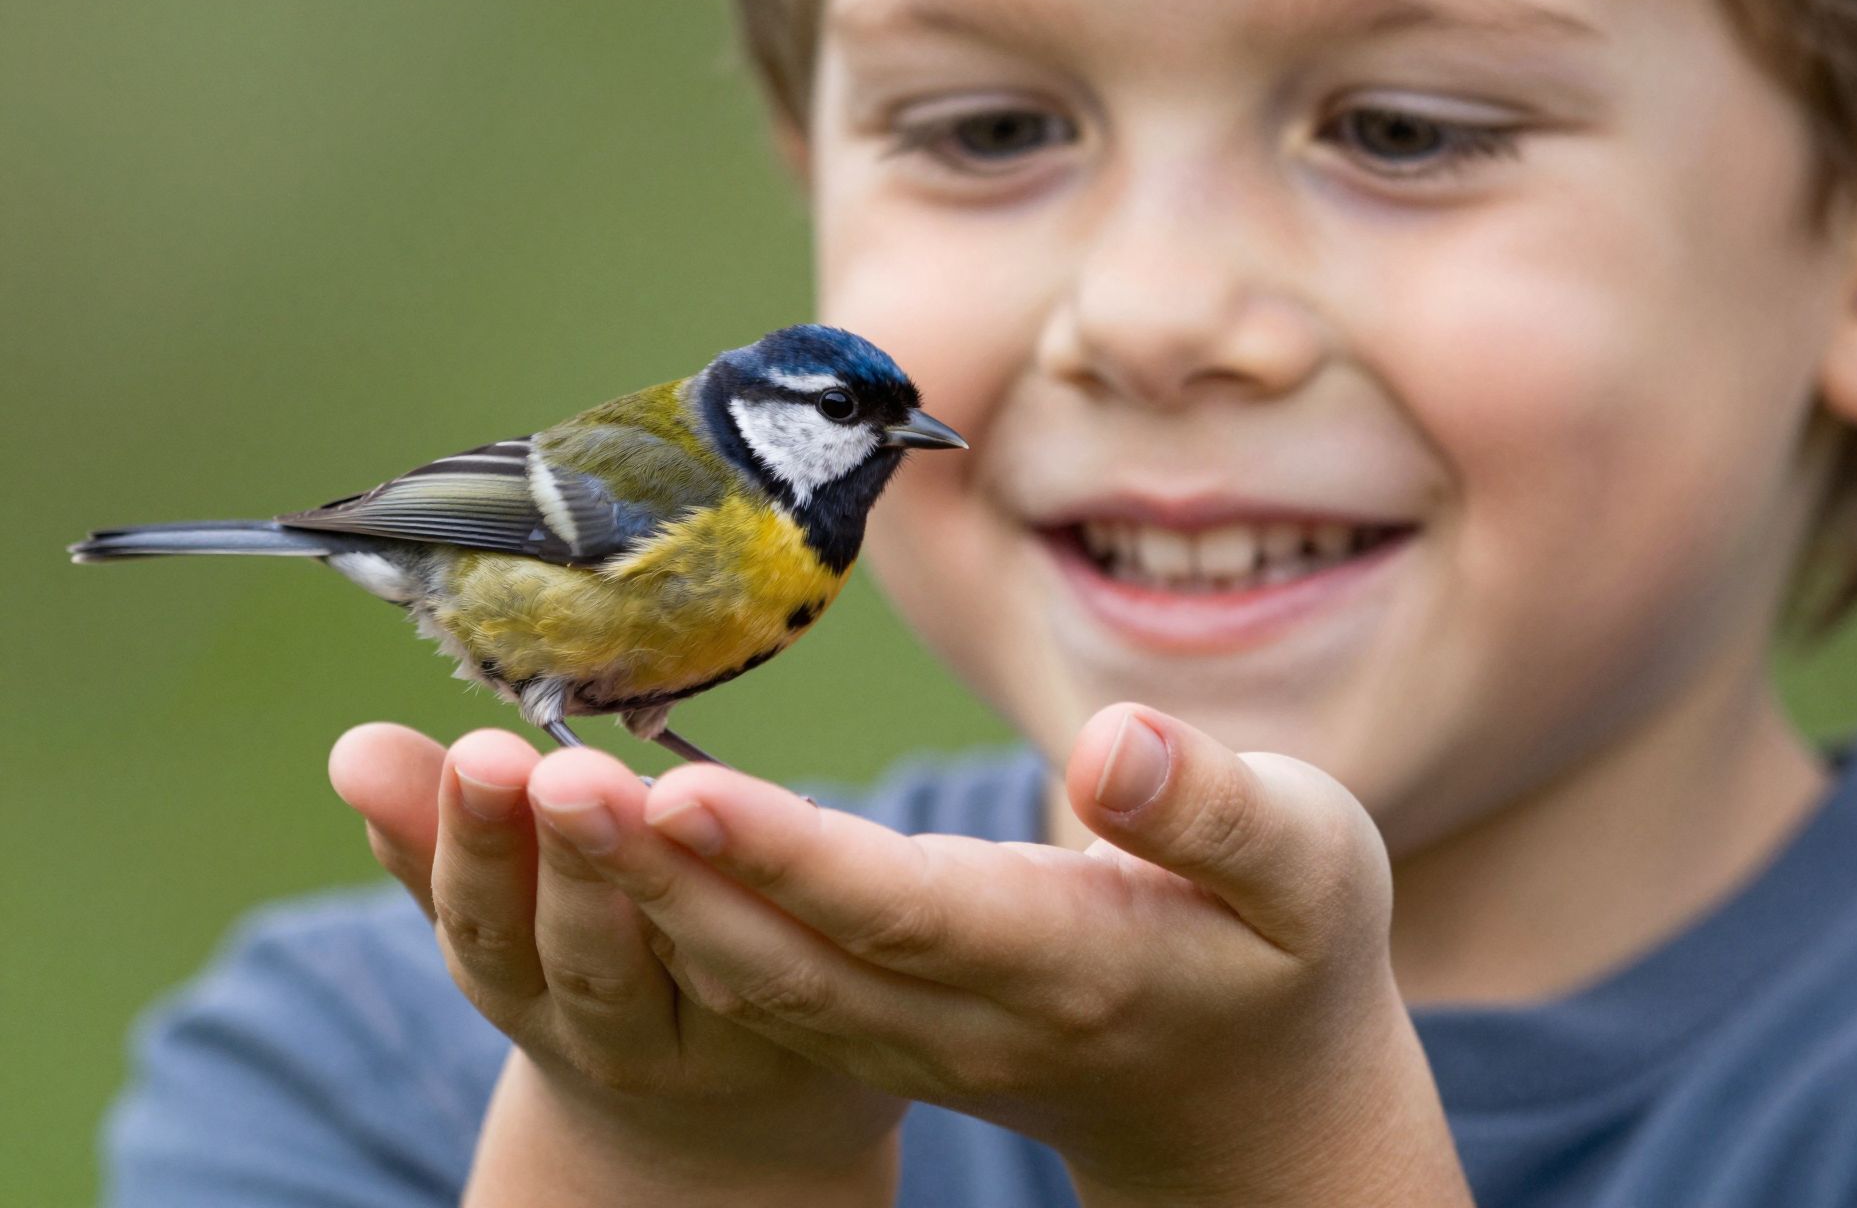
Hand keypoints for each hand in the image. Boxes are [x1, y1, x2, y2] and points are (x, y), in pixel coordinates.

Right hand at [328, 724, 903, 1205]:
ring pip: (691, 963)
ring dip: (671, 882)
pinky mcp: (810, 1031)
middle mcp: (613, 1033)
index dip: (476, 847)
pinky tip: (763, 840)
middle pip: (583, 955)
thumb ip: (439, 836)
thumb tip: (353, 747)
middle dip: (567, 860)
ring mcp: (717, 1042)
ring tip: (655, 791)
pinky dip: (769, 913)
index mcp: (524, 991)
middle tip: (558, 771)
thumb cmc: (604, 971)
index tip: (478, 758)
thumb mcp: (506, 918)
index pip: (484, 926)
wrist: (726, 1126)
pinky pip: (787, 969)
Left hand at [542, 704, 1471, 1206]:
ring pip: (757, 981)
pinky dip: (675, 925)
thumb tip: (1109, 753)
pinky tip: (608, 850)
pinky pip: (763, 989)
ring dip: (645, 900)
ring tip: (542, 799)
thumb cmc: (1288, 955)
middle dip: (662, 873)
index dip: (788, 858)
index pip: (906, 910)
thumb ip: (1213, 812)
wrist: (1254, 1112)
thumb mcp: (1307, 865)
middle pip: (791, 954)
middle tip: (540, 778)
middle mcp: (972, 1017)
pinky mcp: (890, 1033)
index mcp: (1072, 963)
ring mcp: (920, 1041)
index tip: (679, 786)